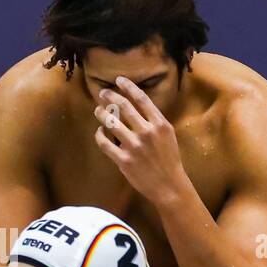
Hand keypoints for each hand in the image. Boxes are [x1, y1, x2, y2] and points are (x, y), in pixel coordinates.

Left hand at [92, 76, 186, 202]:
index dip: (129, 87)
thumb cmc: (169, 160)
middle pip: (124, 107)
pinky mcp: (124, 160)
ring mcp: (134, 146)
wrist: (168, 185)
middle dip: (111, 97)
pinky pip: (105, 143)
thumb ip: (154, 121)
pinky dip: (100, 135)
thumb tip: (137, 107)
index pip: (141, 99)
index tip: (119, 80)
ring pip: (111, 123)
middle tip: (103, 93)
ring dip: (102, 114)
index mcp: (160, 124)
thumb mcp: (168, 136)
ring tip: (97, 110)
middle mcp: (146, 132)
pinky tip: (99, 132)